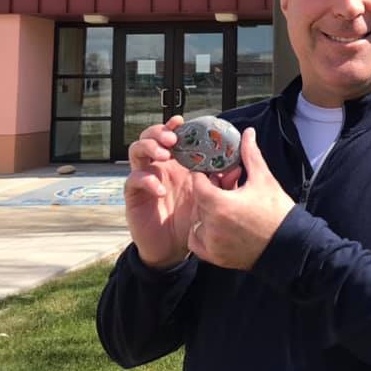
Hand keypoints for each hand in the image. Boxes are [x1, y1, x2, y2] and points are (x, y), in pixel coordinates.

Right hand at [124, 116, 238, 269]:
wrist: (173, 248)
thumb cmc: (190, 218)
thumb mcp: (209, 198)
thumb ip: (222, 182)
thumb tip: (237, 167)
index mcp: (176, 162)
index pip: (171, 136)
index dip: (173, 126)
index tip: (181, 121)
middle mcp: (159, 166)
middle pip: (150, 137)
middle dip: (159, 132)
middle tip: (172, 139)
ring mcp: (144, 178)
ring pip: (136, 151)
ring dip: (150, 148)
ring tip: (164, 155)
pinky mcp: (133, 195)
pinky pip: (133, 180)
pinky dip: (146, 180)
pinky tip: (160, 189)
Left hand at [187, 127, 294, 270]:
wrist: (290, 244)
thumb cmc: (277, 211)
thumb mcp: (263, 179)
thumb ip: (250, 155)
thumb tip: (248, 132)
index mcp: (220, 205)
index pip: (197, 183)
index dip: (203, 175)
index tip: (211, 172)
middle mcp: (212, 226)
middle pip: (198, 201)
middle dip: (208, 192)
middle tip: (225, 186)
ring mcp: (213, 244)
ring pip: (196, 221)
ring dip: (206, 211)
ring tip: (225, 205)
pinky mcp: (216, 257)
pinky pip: (197, 242)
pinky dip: (203, 233)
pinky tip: (219, 225)